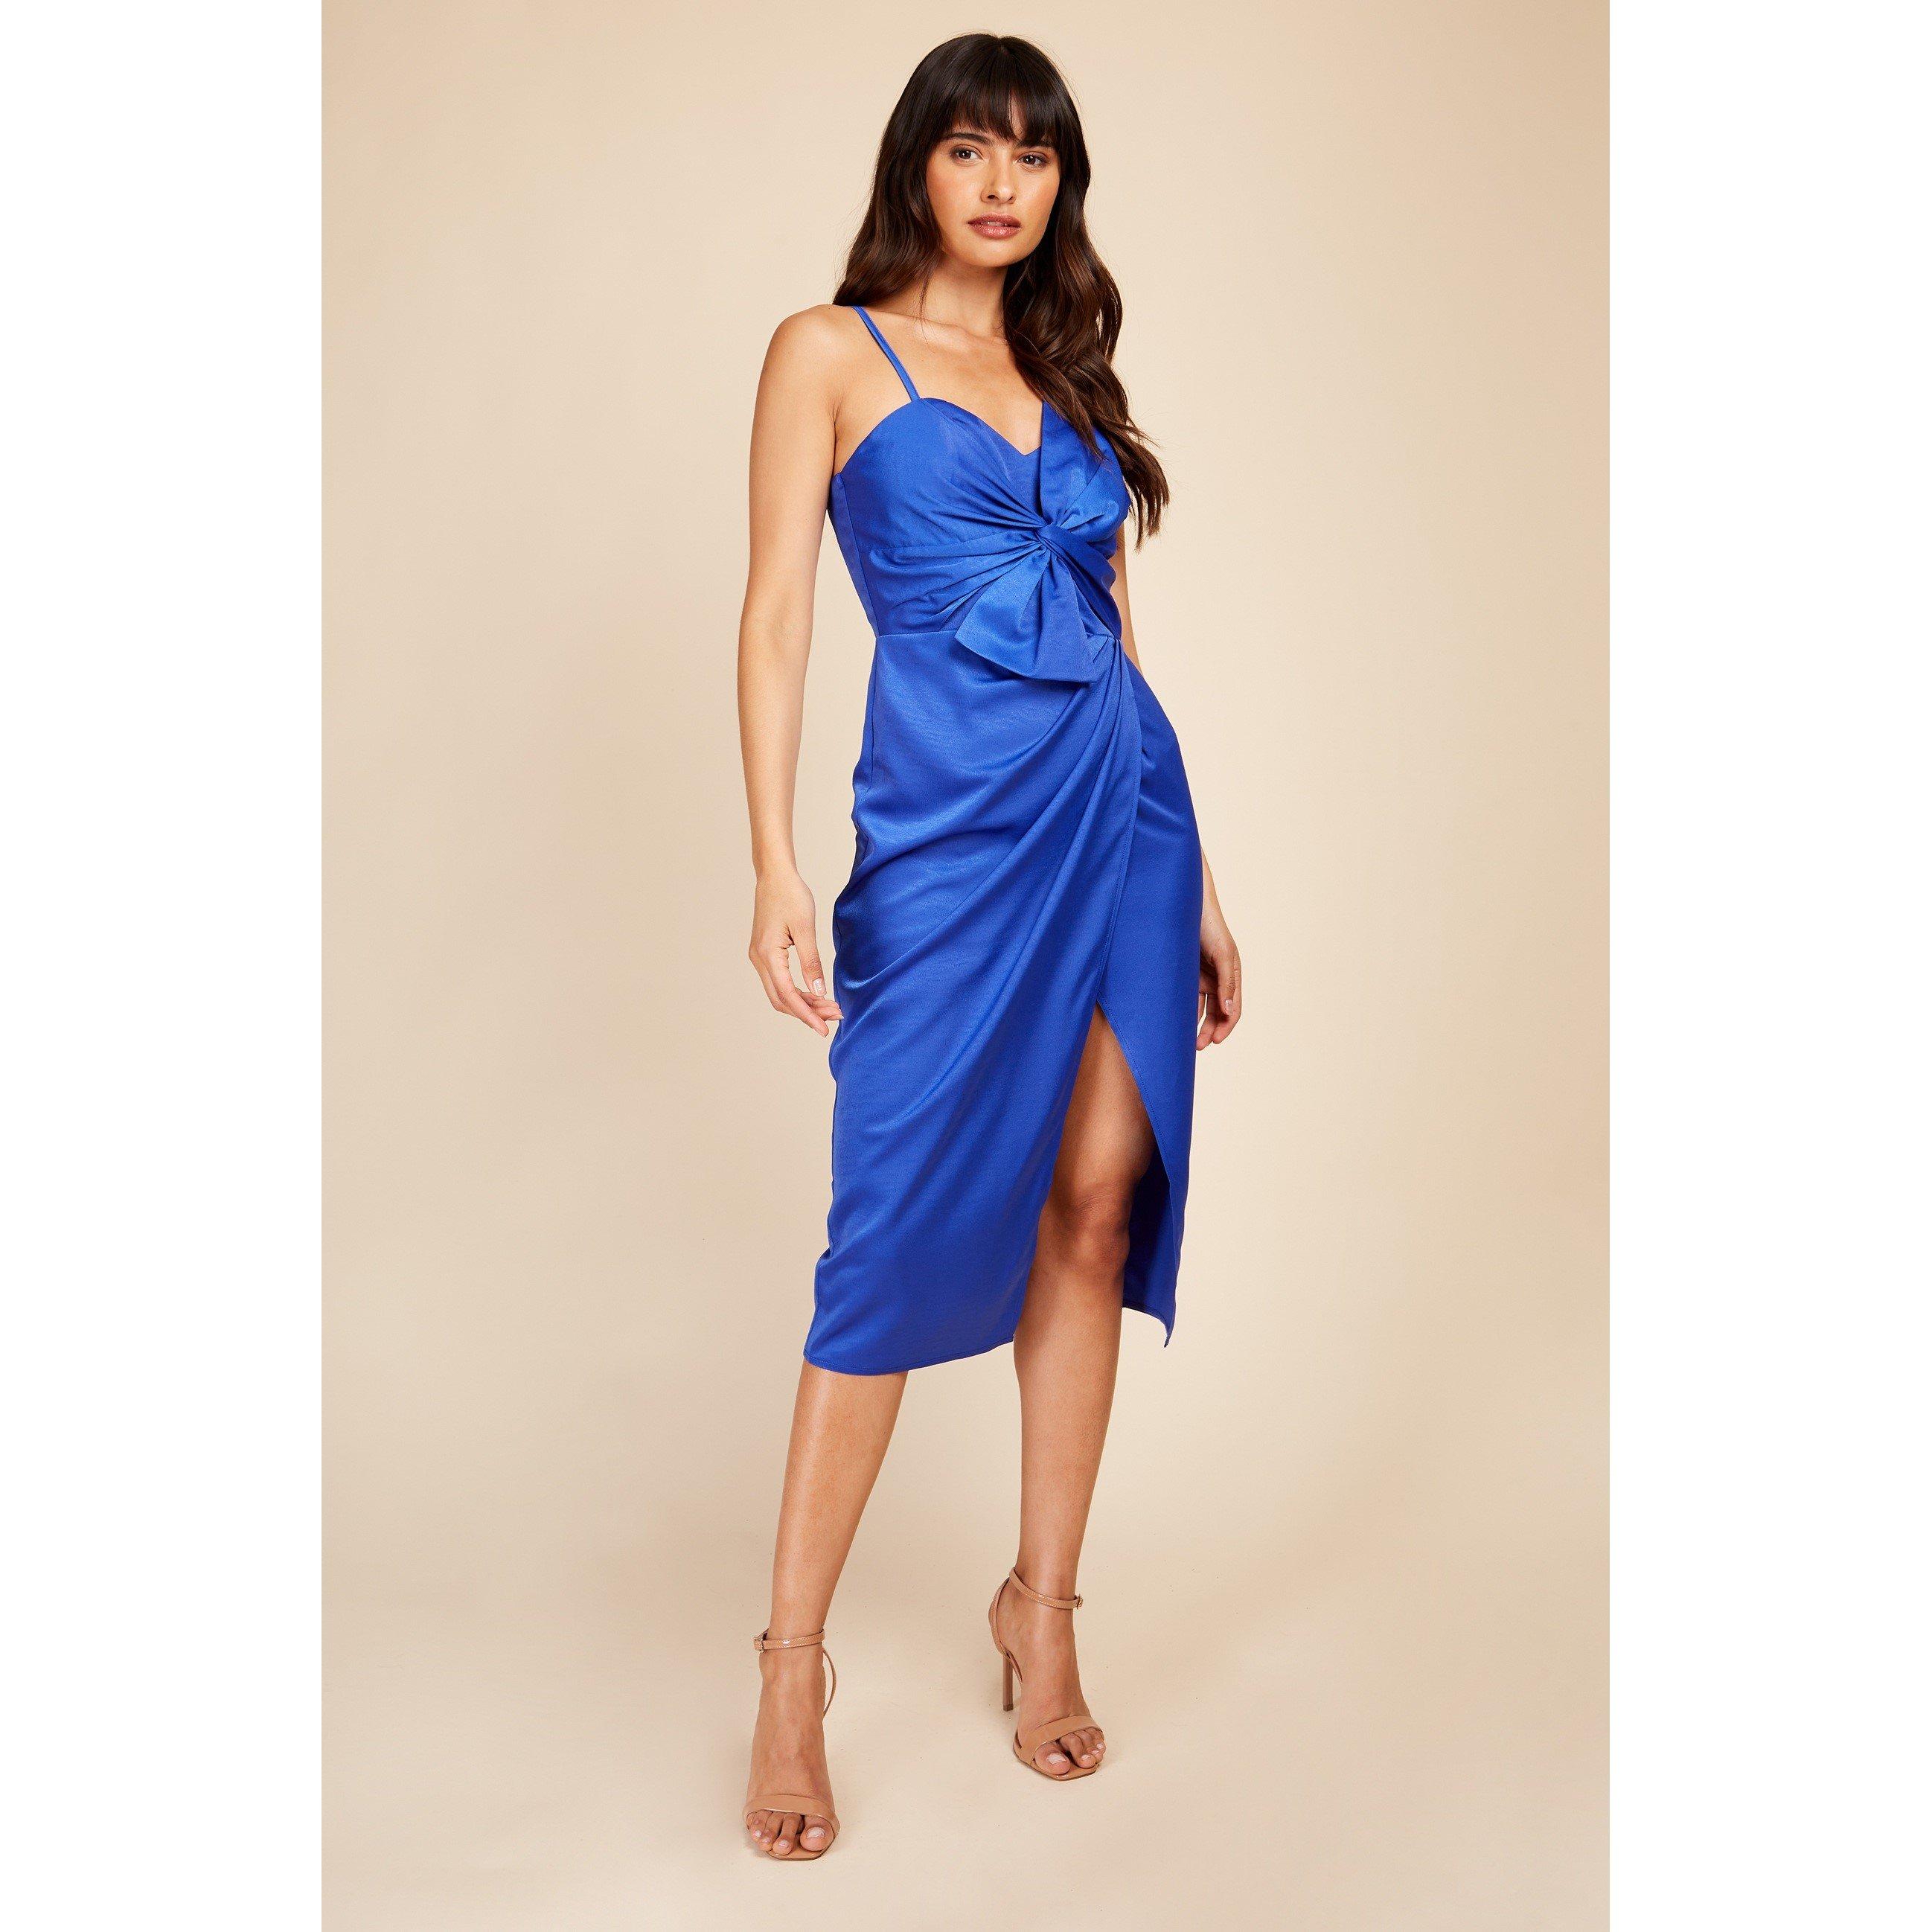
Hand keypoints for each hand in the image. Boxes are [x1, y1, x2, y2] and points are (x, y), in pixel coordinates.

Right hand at [749, 870, 841, 1036]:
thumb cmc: (791, 895)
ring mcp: (759, 957)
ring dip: (803, 1003)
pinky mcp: (765, 953)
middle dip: (807, 1012)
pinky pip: (779, 981)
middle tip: (834, 1017)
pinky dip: (796, 991)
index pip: (788, 995)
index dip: (807, 1014)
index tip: (824, 1028)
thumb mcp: (805, 928)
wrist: (774, 875)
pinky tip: (815, 993)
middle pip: (781, 1000)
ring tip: (829, 1007)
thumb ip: (812, 962)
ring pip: (779, 992)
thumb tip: (820, 992)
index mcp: (768, 954)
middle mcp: (759, 960)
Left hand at [1197, 897, 1241, 1049]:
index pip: (1233, 1008)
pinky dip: (1184, 1010)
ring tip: (1186, 1041)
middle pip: (1217, 1013)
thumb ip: (1227, 982)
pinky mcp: (1185, 973)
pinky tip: (1177, 1022)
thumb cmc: (1209, 926)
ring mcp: (1201, 976)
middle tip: (1198, 1046)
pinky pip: (1186, 997)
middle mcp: (1218, 978)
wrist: (1185, 906)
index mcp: (1232, 974)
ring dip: (1196, 1025)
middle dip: (1210, 1031)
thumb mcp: (1223, 954)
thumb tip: (1230, 1011)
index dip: (1226, 1026)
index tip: (1216, 1040)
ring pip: (1200, 1008)